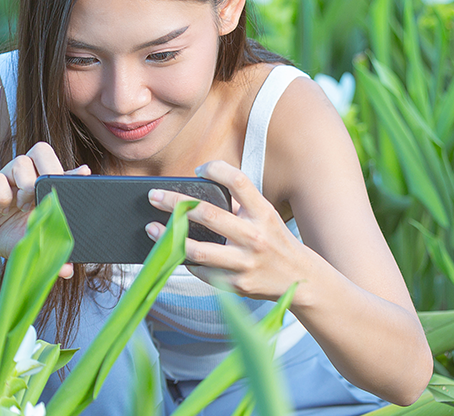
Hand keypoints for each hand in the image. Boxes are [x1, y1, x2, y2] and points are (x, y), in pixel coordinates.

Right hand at [0, 142, 85, 277]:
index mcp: (41, 189)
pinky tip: (2, 208)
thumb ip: (49, 253)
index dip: (73, 171)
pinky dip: (2, 193)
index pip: (60, 171)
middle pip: (41, 151)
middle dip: (49, 168)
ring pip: (21, 161)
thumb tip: (68, 270)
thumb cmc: (7, 237)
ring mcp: (5, 180)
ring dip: (26, 184)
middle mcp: (25, 179)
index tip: (84, 174)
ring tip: (23, 206)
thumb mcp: (32, 244)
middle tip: (45, 192)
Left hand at [145, 160, 323, 300]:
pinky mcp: (237, 284)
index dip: (216, 169)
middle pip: (208, 214)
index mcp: (263, 213)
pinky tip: (173, 252)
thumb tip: (199, 193)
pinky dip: (185, 261)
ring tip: (152, 228)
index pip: (238, 181)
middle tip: (154, 196)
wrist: (300, 279)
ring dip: (170, 237)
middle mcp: (255, 236)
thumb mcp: (266, 217)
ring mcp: (245, 262)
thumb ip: (239, 205)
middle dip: (175, 203)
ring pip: (198, 250)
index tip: (198, 170)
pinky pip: (202, 271)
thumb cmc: (275, 241)